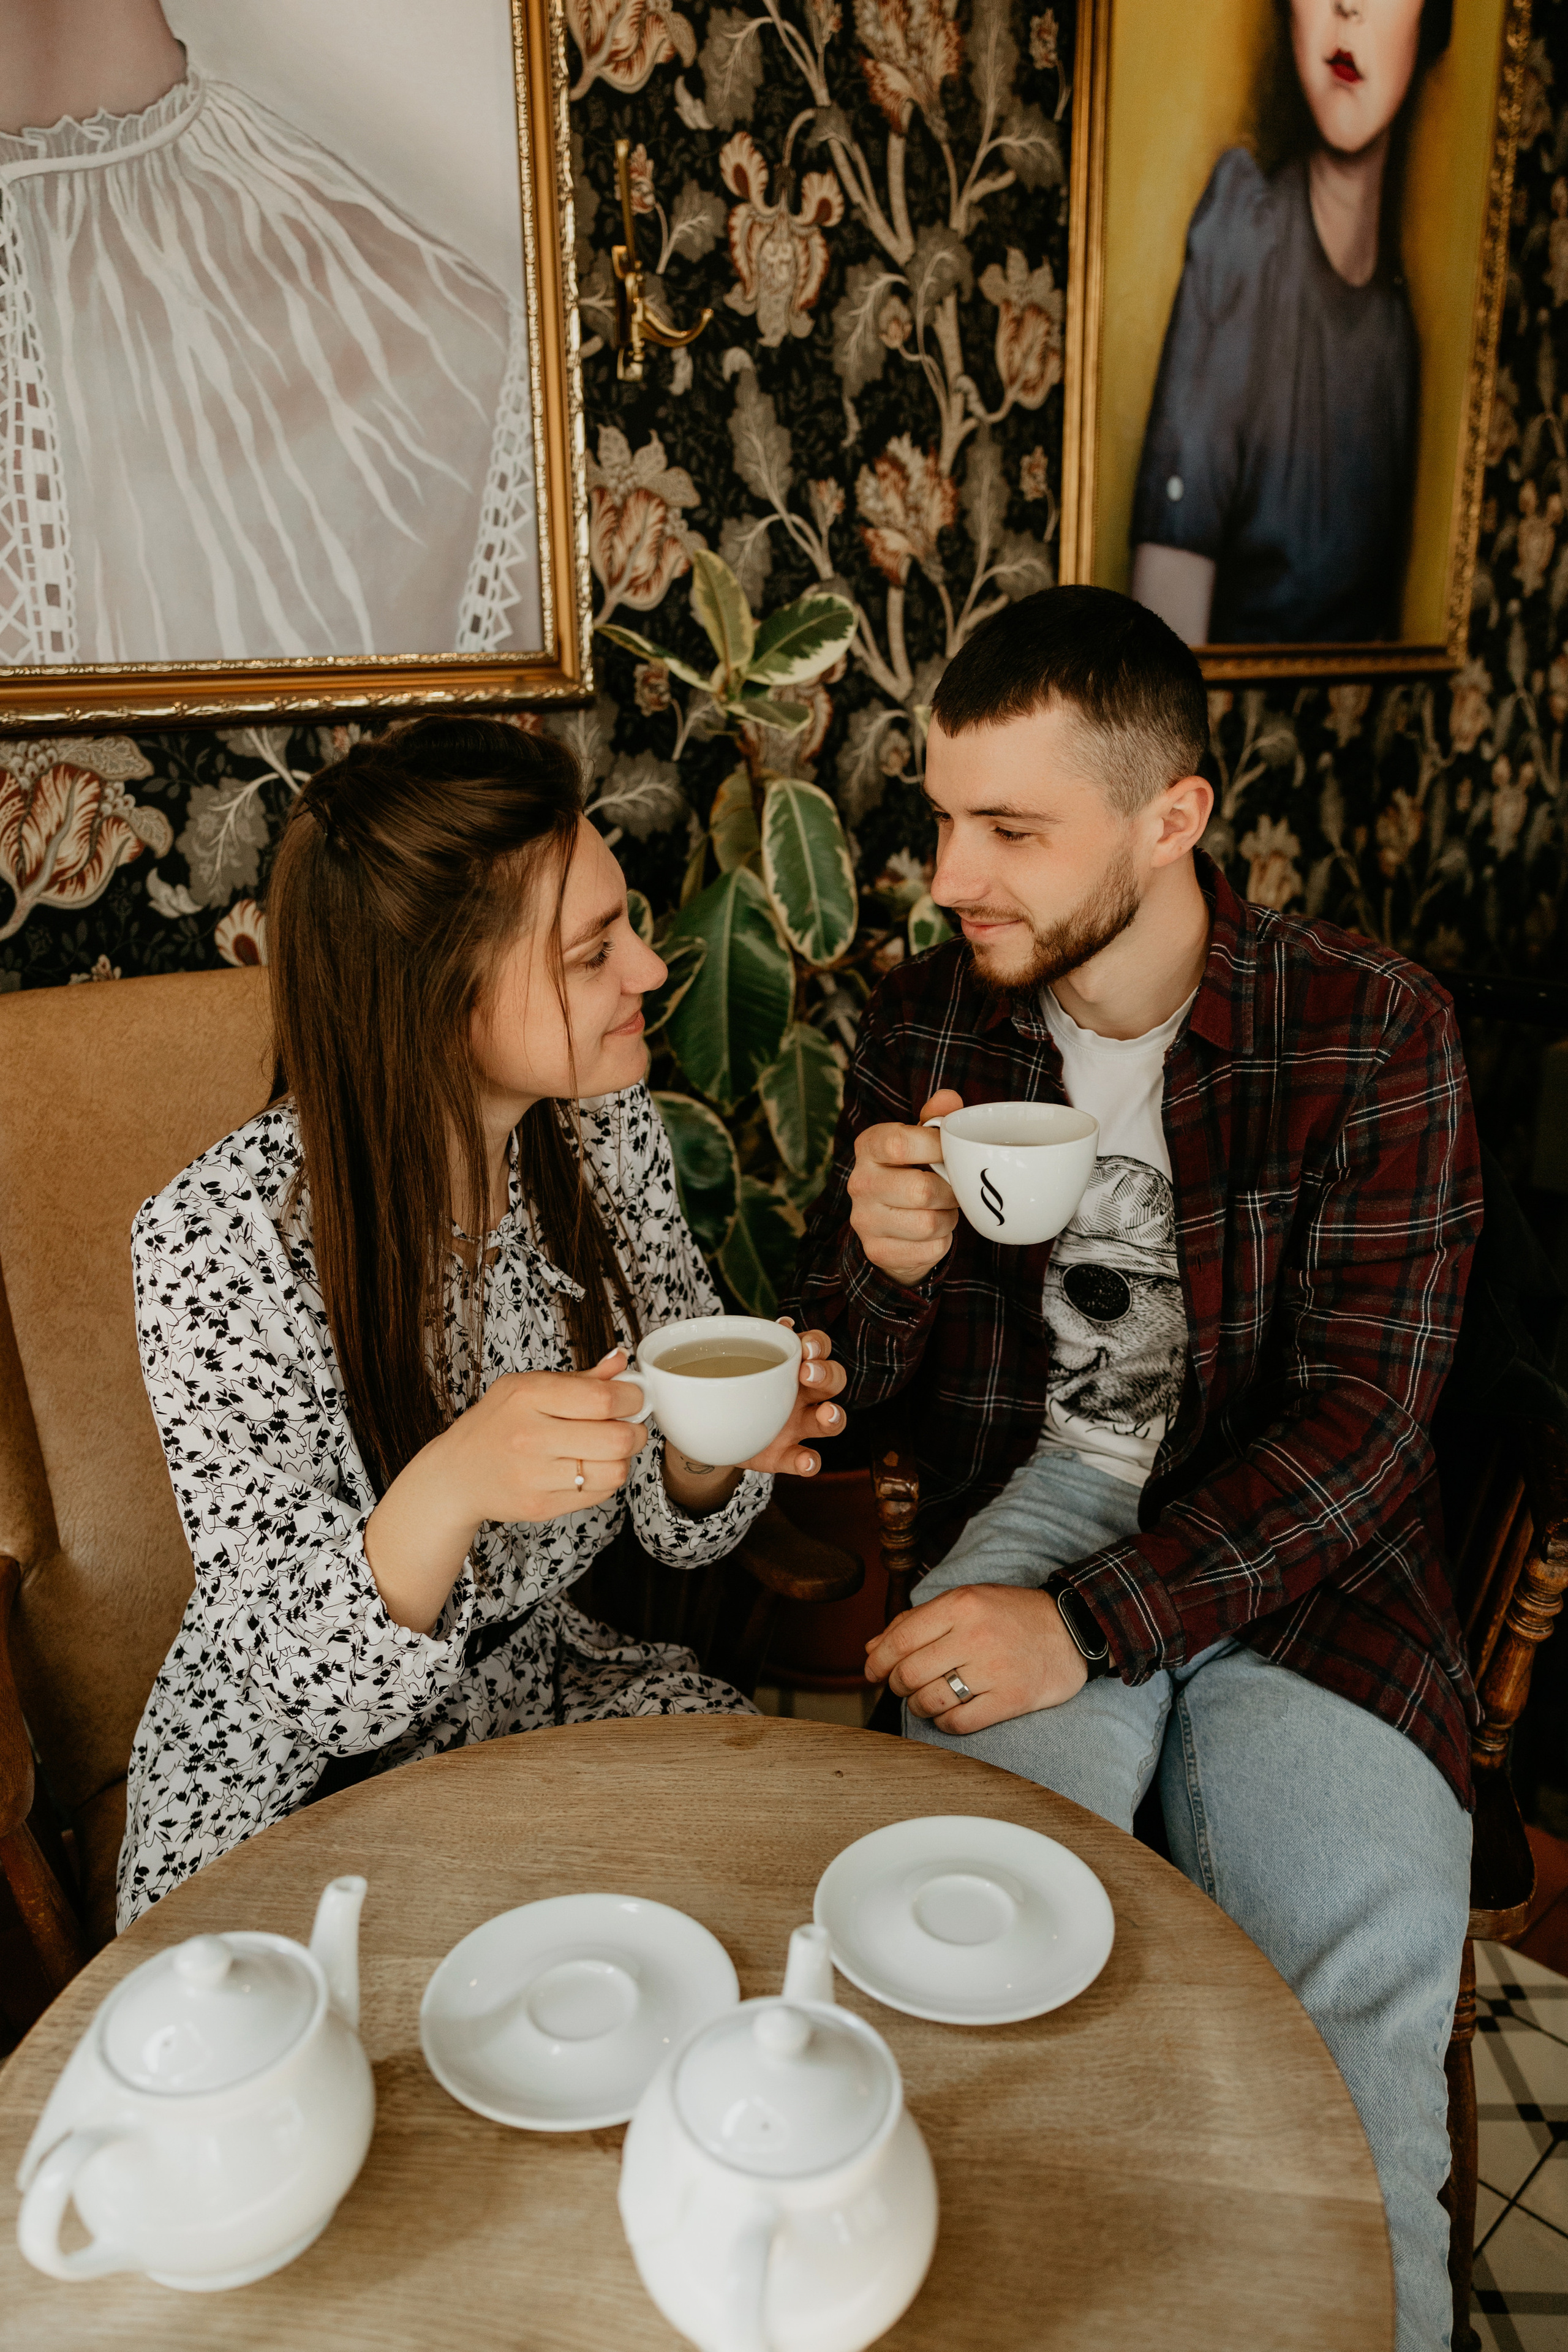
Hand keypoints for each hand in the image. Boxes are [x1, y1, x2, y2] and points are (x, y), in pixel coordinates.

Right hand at [365, 1356, 647, 1631]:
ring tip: (608, 1448)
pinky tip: (589, 1468)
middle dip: (636, 1431)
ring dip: (622, 1458)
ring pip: (615, 1471)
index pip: (603, 1398)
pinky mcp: (540, 1506)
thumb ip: (580, 1378)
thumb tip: (622, 1361)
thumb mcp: (528, 1387)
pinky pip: (599, 1494)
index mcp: (528, 1395)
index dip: (633, 1398)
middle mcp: (529, 1436)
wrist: (456, 1474)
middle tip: (630, 1425)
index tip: (635, 1398)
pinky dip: (605, 1480)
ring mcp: (534, 1476)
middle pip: (617, 1439)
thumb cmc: (497, 1424)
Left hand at [660, 1326, 847, 1496]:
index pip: (814, 1345)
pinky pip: (807, 1459)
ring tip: (824, 1414)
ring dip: (832, 1415)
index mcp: (784, 1363)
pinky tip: (805, 1459)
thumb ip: (689, 1360)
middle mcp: (799, 1392)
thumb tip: (639, 1358)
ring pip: (830, 1418)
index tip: (803, 1345)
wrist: (706, 1434)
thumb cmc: (714, 1392)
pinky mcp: (787, 1455)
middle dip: (826, 1373)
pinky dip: (809, 1461)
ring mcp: (797, 1425)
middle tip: (807, 1373)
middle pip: (832, 1378)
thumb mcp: (705, 1370)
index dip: (816, 1343)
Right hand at [847, 1087, 962, 1287]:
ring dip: (947, 1218)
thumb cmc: (910, 1173)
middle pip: (922, 1190)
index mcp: (868, 1146)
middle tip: (952, 1189)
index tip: (951, 1153)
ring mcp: (864, 1220)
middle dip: (949, 1192)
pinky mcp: (877, 1251)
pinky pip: (930, 1249)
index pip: (900, 1143)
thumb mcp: (920, 1142)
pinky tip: (932, 1233)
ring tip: (942, 1210)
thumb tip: (949, 1099)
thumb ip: (936, 1118)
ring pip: (929, 1224)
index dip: (936, 1148)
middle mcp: (860, 1183)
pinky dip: (941, 1243)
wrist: (887, 1226)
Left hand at [863, 1583, 1087, 1731]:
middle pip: (909, 1673)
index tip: (873, 1671)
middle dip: (896, 1685)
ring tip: (926, 1699)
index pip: (899, 1639)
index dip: (878, 1661)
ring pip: (930, 1701)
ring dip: (919, 1706)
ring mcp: (994, 1670)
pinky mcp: (1011, 1699)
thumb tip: (872, 1648)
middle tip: (901, 1686)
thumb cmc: (1011, 1615)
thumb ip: (916, 1622)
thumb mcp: (965, 1602)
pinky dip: (944, 1723)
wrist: (1071, 1629)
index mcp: (960, 1605)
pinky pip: (959, 1723)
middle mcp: (975, 1636)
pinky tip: (948, 1713)